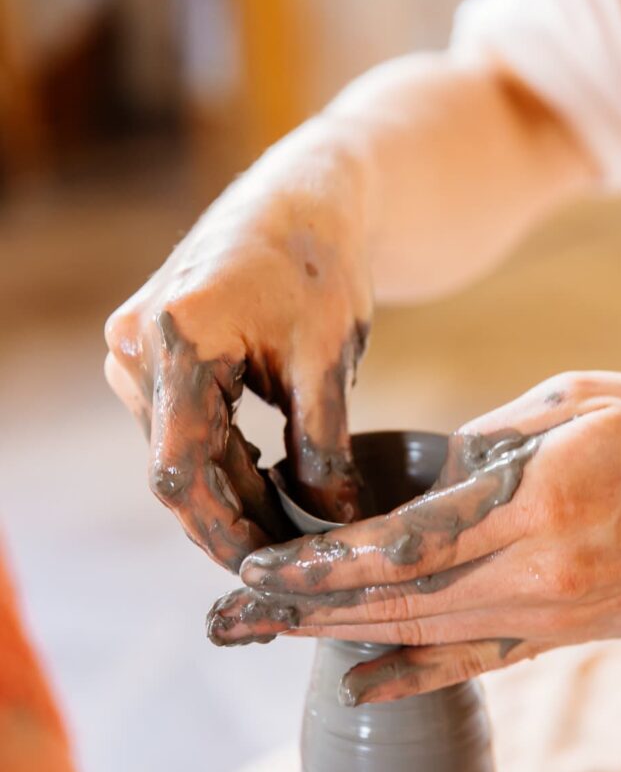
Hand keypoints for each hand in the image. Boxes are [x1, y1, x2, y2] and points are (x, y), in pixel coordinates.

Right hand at [104, 129, 372, 570]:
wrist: (304, 202)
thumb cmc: (320, 264)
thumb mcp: (327, 359)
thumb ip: (323, 448)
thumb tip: (332, 521)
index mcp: (177, 338)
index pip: (184, 469)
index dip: (224, 532)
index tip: (268, 570)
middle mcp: (137, 347)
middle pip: (177, 466)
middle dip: (234, 519)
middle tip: (292, 558)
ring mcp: (138, 349)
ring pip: (180, 451)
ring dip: (231, 493)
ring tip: (291, 526)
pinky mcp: (154, 353)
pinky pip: (183, 426)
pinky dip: (226, 460)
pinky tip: (267, 483)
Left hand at [208, 371, 620, 697]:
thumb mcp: (580, 403)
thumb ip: (494, 441)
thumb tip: (430, 472)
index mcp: (544, 499)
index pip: (409, 539)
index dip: (329, 556)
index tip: (266, 562)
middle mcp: (542, 571)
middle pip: (400, 598)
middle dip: (309, 606)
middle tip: (233, 612)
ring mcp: (554, 614)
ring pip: (426, 633)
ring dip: (341, 637)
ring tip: (271, 637)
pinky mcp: (566, 634)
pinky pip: (478, 664)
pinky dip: (414, 678)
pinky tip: (362, 687)